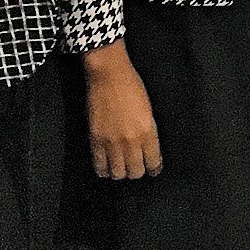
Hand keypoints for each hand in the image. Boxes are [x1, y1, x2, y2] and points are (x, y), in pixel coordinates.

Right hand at [83, 39, 162, 179]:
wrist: (109, 75)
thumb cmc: (132, 86)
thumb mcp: (149, 110)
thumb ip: (149, 132)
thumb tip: (149, 150)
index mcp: (148, 131)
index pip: (153, 163)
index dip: (154, 168)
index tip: (153, 167)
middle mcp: (131, 140)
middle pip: (136, 172)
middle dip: (138, 171)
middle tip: (136, 165)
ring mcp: (112, 142)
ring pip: (118, 174)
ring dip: (121, 172)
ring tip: (121, 166)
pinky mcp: (96, 140)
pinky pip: (100, 166)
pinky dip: (104, 170)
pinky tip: (107, 166)